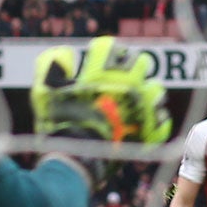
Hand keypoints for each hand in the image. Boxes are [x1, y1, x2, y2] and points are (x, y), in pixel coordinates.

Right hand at [32, 38, 173, 163]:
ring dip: (146, 92)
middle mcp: (126, 83)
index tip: (101, 61)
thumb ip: (51, 65)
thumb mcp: (45, 91)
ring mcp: (142, 105)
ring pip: (155, 87)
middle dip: (131, 68)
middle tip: (121, 79)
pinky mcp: (150, 128)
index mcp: (101, 71)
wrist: (79, 160)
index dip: (104, 53)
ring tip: (134, 102)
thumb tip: (64, 52)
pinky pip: (161, 118)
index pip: (110, 47)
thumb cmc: (60, 124)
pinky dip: (153, 120)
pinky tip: (141, 123)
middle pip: (140, 61)